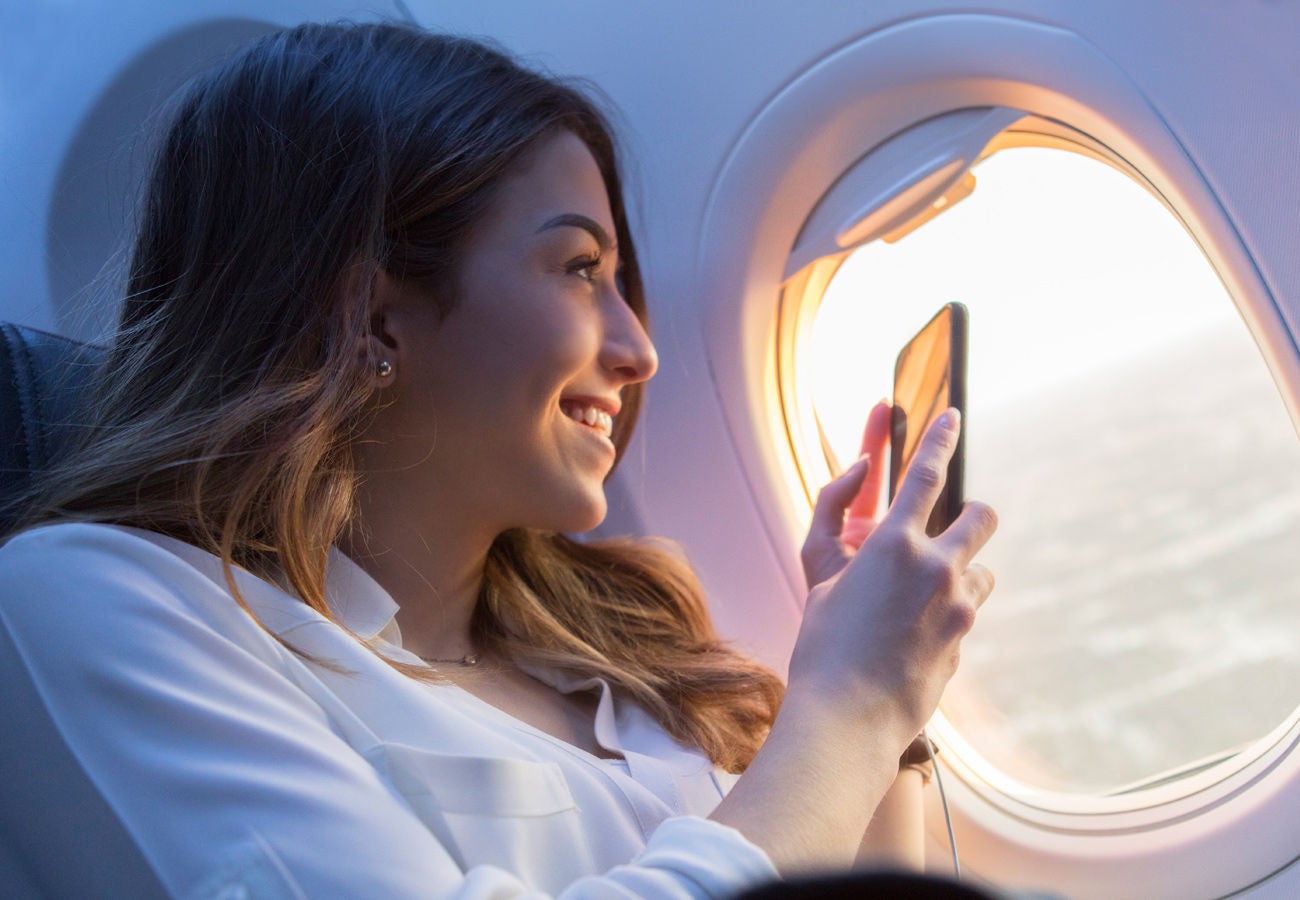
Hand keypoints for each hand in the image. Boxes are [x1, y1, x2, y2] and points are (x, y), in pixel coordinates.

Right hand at [788, 409, 996, 745]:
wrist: (849, 716)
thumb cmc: (823, 644)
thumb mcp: (818, 574)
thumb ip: (832, 519)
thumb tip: (860, 477)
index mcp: (891, 543)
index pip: (925, 474)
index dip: (940, 439)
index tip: (952, 416)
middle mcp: (934, 566)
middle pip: (981, 516)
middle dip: (974, 515)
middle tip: (956, 529)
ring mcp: (957, 604)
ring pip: (983, 569)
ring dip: (963, 573)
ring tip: (924, 601)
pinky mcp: (967, 638)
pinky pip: (968, 611)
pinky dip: (951, 613)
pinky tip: (918, 639)